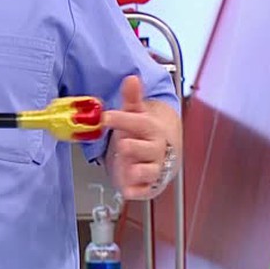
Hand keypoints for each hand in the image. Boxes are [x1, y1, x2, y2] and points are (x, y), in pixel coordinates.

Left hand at [102, 76, 169, 199]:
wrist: (165, 153)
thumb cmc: (145, 132)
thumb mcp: (137, 113)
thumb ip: (132, 97)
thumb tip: (131, 77)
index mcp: (152, 129)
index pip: (139, 123)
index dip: (122, 120)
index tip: (105, 116)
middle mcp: (155, 149)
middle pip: (147, 149)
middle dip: (133, 147)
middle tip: (122, 145)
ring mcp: (153, 168)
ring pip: (149, 171)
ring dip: (137, 170)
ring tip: (128, 168)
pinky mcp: (149, 185)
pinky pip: (145, 191)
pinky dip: (137, 191)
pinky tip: (128, 189)